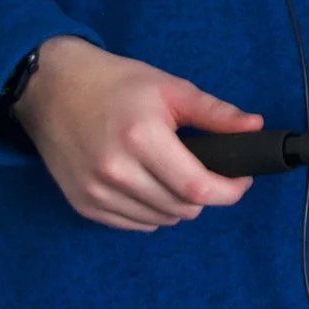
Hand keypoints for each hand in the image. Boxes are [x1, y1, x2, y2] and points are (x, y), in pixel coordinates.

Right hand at [12, 36, 260, 230]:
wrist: (53, 89)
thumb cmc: (116, 84)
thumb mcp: (170, 88)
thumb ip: (215, 112)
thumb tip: (255, 128)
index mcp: (142, 138)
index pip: (196, 187)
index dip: (229, 191)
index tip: (241, 181)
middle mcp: (116, 171)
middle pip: (181, 208)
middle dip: (206, 195)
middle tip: (208, 172)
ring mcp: (96, 192)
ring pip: (160, 220)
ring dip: (179, 206)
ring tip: (179, 177)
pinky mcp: (82, 204)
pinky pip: (133, 224)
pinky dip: (152, 213)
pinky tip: (152, 187)